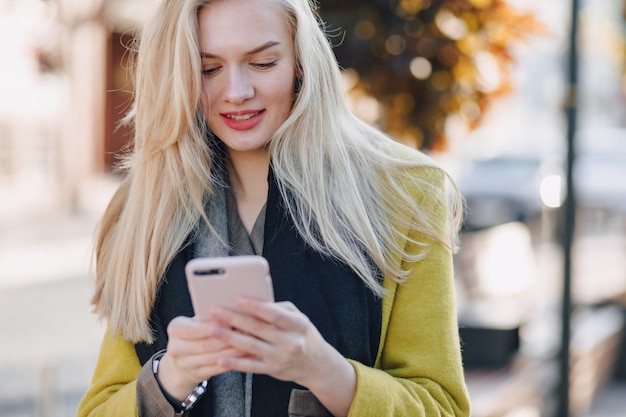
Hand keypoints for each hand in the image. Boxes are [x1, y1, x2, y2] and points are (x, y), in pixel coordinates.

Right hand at [156, 316, 245, 400]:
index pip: (192, 329)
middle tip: (247, 331)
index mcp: (174, 329)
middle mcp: (176, 348)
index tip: (230, 322)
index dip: (212, 327)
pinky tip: (248, 354)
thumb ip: (209, 317)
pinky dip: (235, 361)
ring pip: (214, 358)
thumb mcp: (195, 320)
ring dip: (234, 350)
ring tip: (251, 342)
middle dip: (227, 338)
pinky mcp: (197, 375)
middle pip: (205, 345)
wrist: (180, 359)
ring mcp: (185, 364)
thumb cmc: (195, 331)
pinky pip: (219, 369)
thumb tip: (232, 308)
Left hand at [209, 298, 355, 415]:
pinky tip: (221, 357)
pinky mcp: (274, 371)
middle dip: (234, 319)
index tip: (238, 299)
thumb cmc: (302, 335)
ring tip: (212, 330)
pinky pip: (251, 366)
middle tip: (215, 311)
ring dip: (230, 338)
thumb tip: (253, 301)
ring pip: (251, 347)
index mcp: (298, 325)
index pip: (275, 314)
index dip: (256, 307)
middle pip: (258, 329)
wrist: (317, 365)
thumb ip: (278, 310)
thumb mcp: (298, 318)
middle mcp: (291, 342)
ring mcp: (282, 358)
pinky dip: (235, 362)